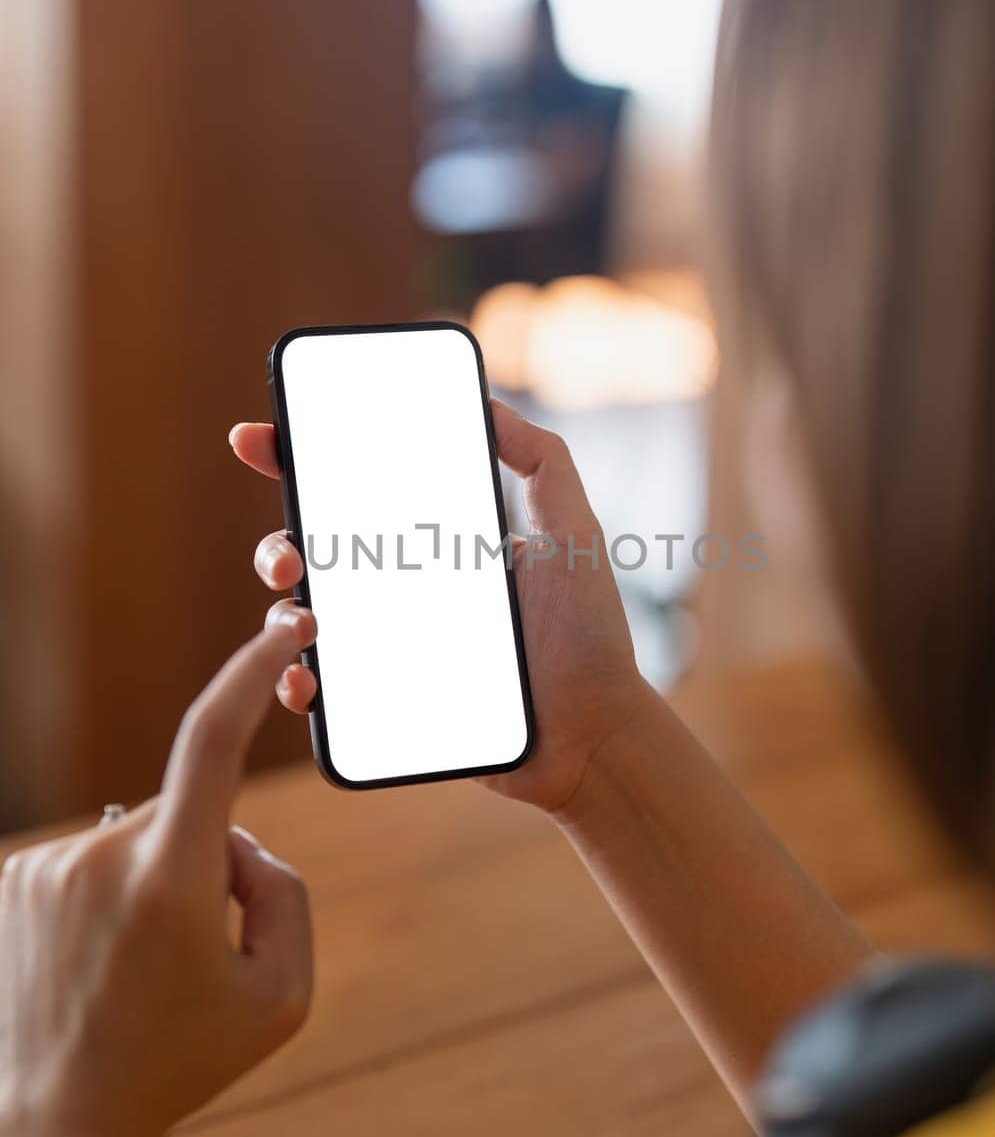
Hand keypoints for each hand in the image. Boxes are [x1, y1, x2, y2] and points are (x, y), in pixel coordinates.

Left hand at [0, 612, 316, 1136]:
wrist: (55, 1121)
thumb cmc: (178, 1062)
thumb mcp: (281, 995)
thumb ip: (284, 893)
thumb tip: (236, 841)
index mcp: (170, 878)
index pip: (214, 737)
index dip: (254, 671)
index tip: (289, 627)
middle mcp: (101, 852)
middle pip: (190, 812)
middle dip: (211, 858)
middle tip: (199, 952)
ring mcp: (50, 863)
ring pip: (142, 834)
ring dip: (159, 878)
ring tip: (138, 969)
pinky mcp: (18, 878)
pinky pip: (96, 855)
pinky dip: (114, 891)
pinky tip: (101, 959)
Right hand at [230, 401, 650, 813]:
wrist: (594, 732)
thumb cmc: (588, 635)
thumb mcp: (572, 533)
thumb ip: (543, 462)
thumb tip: (489, 404)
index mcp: (431, 543)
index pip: (353, 492)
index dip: (296, 460)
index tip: (258, 438)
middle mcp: (400, 590)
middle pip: (309, 554)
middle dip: (276, 545)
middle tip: (290, 556)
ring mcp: (388, 646)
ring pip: (301, 620)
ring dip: (280, 613)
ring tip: (306, 619)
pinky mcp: (385, 703)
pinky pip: (321, 691)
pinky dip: (296, 683)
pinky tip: (306, 681)